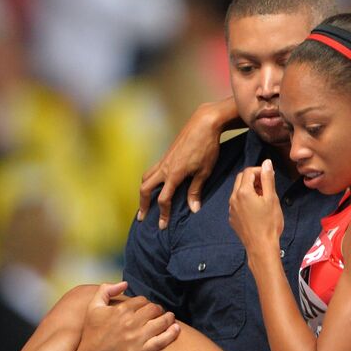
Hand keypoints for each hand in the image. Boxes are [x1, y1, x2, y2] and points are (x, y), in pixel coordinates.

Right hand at [74, 282, 179, 350]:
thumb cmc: (92, 334)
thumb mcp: (93, 308)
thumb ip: (105, 290)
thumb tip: (124, 283)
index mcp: (120, 310)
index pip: (143, 300)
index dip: (147, 303)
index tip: (147, 308)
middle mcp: (130, 322)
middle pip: (154, 309)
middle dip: (159, 310)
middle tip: (159, 313)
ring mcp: (136, 337)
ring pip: (161, 322)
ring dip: (168, 318)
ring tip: (170, 318)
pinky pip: (162, 340)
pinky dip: (172, 333)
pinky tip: (176, 329)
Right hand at [138, 106, 222, 227]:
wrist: (204, 123)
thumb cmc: (208, 147)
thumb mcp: (204, 171)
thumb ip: (196, 190)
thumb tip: (193, 209)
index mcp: (174, 174)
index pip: (164, 199)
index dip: (163, 214)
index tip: (162, 226)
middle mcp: (165, 167)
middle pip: (145, 188)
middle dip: (143, 204)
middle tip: (142, 218)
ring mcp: (164, 160)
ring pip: (146, 177)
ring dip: (144, 191)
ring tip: (144, 202)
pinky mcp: (167, 154)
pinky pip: (153, 169)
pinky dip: (150, 180)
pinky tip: (155, 185)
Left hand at [229, 160, 282, 256]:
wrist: (261, 247)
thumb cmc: (269, 224)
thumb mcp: (271, 198)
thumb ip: (267, 179)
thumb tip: (266, 163)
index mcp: (243, 192)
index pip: (248, 171)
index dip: (260, 171)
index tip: (269, 177)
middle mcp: (233, 198)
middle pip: (241, 179)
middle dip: (253, 178)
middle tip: (266, 185)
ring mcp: (231, 209)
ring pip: (238, 191)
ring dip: (249, 189)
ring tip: (263, 198)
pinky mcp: (232, 218)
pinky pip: (237, 203)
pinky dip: (245, 200)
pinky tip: (256, 209)